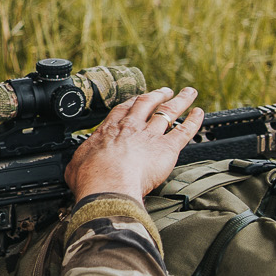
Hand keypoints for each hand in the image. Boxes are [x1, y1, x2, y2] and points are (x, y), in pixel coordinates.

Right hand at [64, 87, 204, 200]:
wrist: (107, 185)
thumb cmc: (90, 178)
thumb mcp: (76, 166)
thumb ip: (80, 161)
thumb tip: (74, 166)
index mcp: (109, 130)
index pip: (123, 110)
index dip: (133, 102)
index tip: (138, 99)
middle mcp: (131, 128)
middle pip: (147, 104)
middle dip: (157, 96)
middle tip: (165, 91)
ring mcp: (150, 135)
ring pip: (168, 112)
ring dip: (180, 101)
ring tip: (188, 93)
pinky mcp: (167, 148)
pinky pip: (184, 131)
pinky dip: (194, 121)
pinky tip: (200, 113)